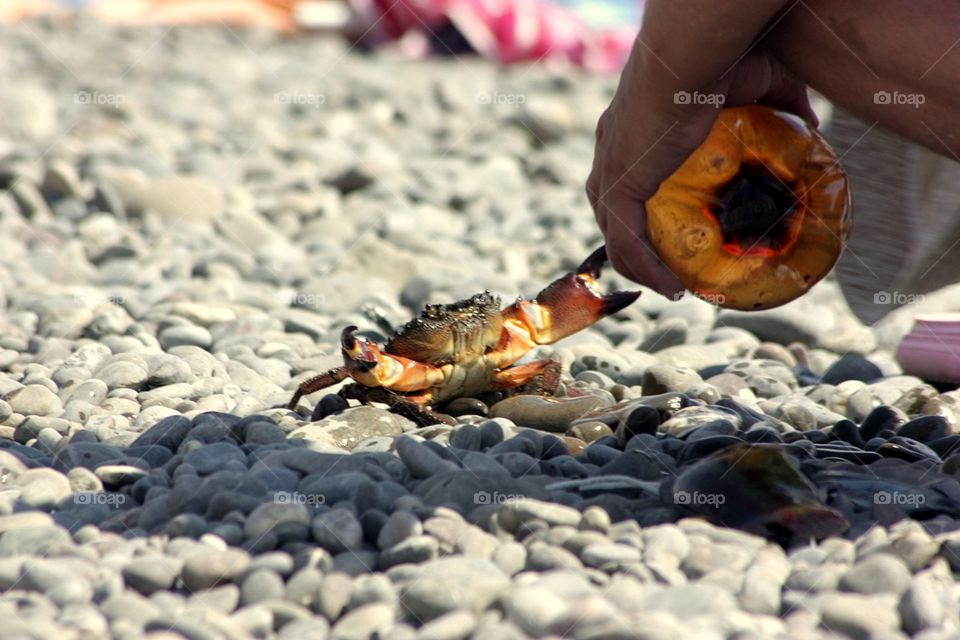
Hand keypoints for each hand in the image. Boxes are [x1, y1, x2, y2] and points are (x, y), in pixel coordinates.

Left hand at [587, 46, 816, 297]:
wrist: (694, 51)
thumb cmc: (724, 56)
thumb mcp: (761, 83)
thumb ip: (781, 104)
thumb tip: (810, 121)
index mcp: (634, 128)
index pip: (629, 176)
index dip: (646, 206)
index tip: (676, 232)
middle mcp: (611, 150)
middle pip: (614, 209)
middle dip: (638, 244)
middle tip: (673, 269)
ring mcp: (609, 168)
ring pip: (614, 232)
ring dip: (640, 265)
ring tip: (673, 287)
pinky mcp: (616, 184)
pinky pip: (624, 240)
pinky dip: (645, 267)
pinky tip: (671, 287)